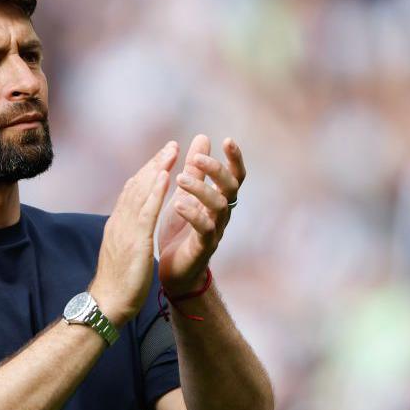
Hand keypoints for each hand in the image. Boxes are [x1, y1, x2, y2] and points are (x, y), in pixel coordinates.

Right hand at [91, 141, 177, 325]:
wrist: (107, 304)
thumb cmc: (117, 285)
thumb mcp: (123, 254)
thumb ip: (128, 237)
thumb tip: (133, 230)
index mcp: (119, 225)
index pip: (133, 193)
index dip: (148, 174)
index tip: (161, 160)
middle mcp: (120, 221)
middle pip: (138, 185)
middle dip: (155, 164)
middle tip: (171, 146)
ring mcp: (125, 229)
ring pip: (141, 192)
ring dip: (158, 169)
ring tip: (172, 151)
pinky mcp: (134, 239)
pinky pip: (146, 210)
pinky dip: (156, 191)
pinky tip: (167, 176)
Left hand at [158, 134, 245, 294]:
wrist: (174, 271)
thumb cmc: (181, 231)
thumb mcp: (186, 194)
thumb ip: (195, 169)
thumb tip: (203, 137)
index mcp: (218, 199)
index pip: (235, 176)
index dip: (235, 158)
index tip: (226, 140)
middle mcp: (221, 214)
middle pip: (231, 187)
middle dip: (216, 170)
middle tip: (196, 158)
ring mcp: (215, 230)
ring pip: (219, 206)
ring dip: (201, 189)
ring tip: (180, 178)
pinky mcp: (203, 247)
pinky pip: (204, 229)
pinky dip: (192, 215)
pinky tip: (178, 205)